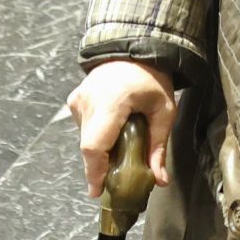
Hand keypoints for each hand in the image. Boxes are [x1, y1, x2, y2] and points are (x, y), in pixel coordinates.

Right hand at [66, 59, 176, 197]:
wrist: (135, 48)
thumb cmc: (152, 78)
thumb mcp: (164, 112)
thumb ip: (158, 147)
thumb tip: (160, 180)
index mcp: (111, 102)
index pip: (94, 145)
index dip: (94, 172)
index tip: (98, 191)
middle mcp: (88, 101)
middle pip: (88, 147)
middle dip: (101, 166)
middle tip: (116, 178)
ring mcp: (78, 99)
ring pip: (85, 139)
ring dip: (100, 150)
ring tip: (121, 148)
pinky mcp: (75, 100)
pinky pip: (83, 127)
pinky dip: (97, 136)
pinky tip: (114, 132)